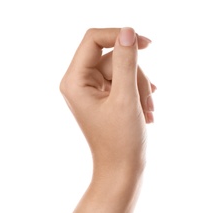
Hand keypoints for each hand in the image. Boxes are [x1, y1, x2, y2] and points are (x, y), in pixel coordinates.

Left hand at [60, 27, 154, 176]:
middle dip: (135, 75)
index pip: (93, 40)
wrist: (121, 168)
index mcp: (75, 82)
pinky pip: (123, 82)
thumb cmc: (121, 140)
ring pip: (121, 70)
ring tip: (148, 110)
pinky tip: (147, 110)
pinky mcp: (103, 97)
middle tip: (147, 99)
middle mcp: (79, 83)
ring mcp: (91, 90)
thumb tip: (128, 33)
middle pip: (112, 57)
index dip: (119, 36)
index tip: (145, 43)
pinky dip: (137, 93)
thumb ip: (126, 62)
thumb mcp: (126, 98)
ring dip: (139, 87)